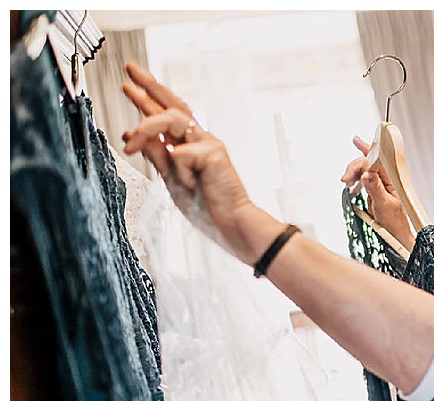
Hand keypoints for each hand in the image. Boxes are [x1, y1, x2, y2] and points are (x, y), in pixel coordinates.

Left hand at [120, 63, 265, 261]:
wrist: (231, 225)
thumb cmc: (207, 208)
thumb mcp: (171, 180)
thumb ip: (157, 156)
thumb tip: (133, 136)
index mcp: (190, 146)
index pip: (167, 116)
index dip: (147, 99)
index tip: (129, 87)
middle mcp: (200, 140)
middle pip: (173, 104)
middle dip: (149, 86)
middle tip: (130, 70)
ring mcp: (208, 144)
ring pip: (169, 119)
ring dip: (145, 128)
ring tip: (130, 144)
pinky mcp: (213, 153)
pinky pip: (179, 154)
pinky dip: (177, 172)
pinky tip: (190, 185)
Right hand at [341, 136, 415, 254]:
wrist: (395, 237)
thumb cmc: (395, 223)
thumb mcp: (384, 205)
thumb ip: (375, 188)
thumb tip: (368, 173)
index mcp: (393, 180)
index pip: (379, 160)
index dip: (368, 149)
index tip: (356, 141)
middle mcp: (386, 180)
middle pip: (368, 164)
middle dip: (354, 167)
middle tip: (345, 178)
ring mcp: (379, 185)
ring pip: (363, 171)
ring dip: (352, 174)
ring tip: (346, 182)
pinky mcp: (373, 191)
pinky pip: (362, 180)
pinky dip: (354, 180)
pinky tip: (350, 183)